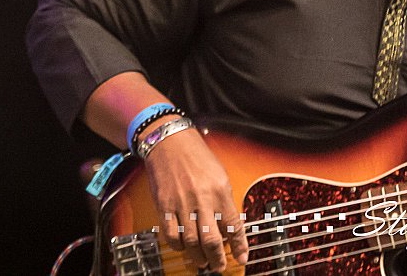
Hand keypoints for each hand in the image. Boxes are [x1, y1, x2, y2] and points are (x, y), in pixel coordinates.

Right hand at [143, 124, 248, 270]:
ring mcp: (182, 204)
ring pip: (191, 241)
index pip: (234, 225)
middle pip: (211, 239)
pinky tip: (183, 247)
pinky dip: (178, 245)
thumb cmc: (197, 157)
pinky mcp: (164, 206)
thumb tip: (228, 225)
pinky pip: (171, 234)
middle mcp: (202, 198)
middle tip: (219, 267)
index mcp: (220, 190)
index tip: (242, 258)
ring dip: (197, 256)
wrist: (170, 142)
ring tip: (202, 262)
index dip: (239, 245)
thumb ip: (224, 200)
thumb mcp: (220, 175)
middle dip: (217, 258)